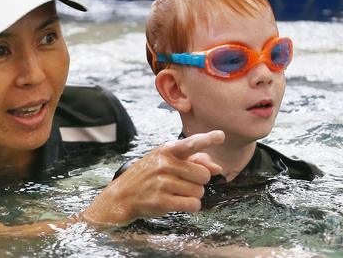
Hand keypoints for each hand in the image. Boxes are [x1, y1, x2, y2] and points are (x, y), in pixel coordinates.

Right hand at [81, 130, 223, 225]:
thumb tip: (217, 168)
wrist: (122, 195)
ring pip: (199, 191)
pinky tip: (180, 203)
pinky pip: (193, 205)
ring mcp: (162, 183)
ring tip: (177, 192)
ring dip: (193, 195)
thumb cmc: (148, 176)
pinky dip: (191, 206)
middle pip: (203, 175)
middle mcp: (164, 165)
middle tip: (183, 182)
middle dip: (199, 181)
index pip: (190, 143)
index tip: (221, 135)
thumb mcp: (165, 162)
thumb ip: (193, 161)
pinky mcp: (162, 201)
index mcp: (166, 151)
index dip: (207, 139)